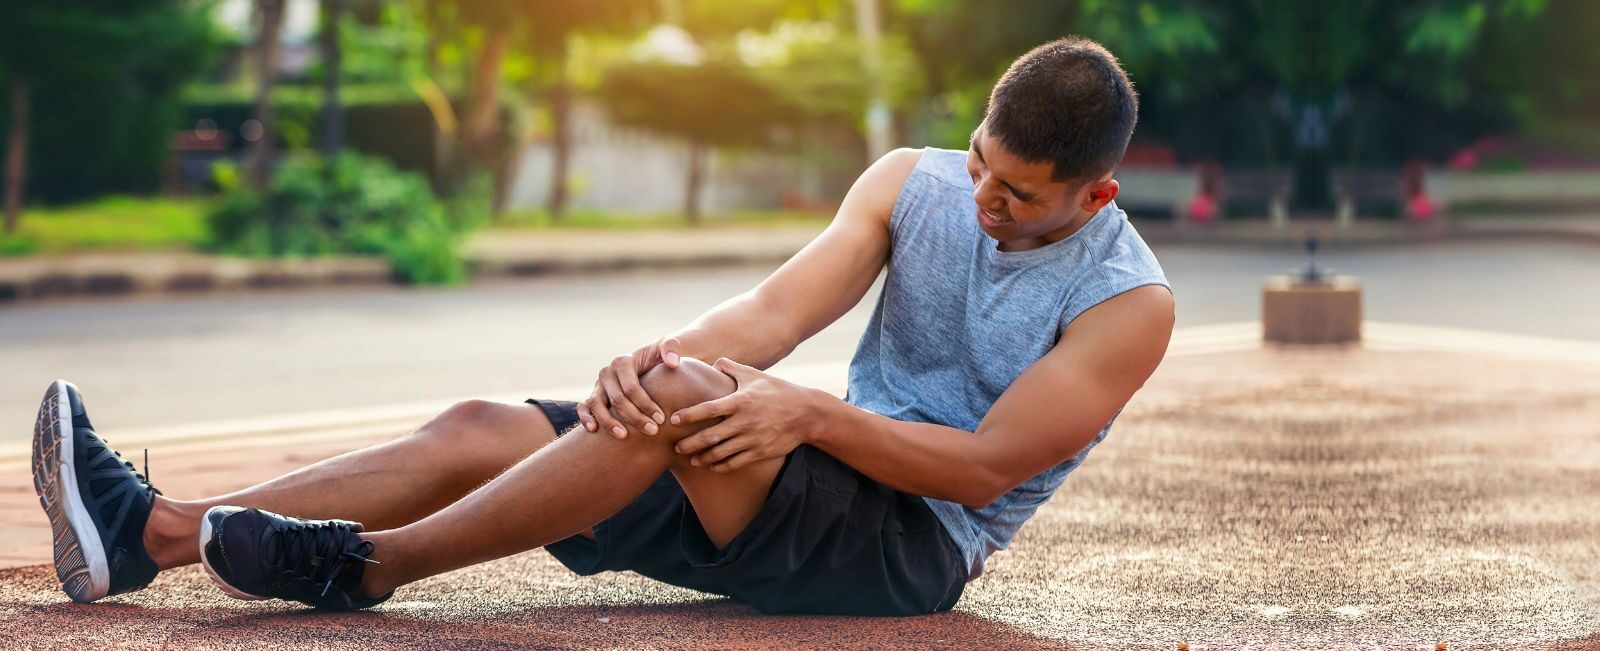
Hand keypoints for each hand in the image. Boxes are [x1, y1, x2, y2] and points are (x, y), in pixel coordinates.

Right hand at [576, 337, 683, 438]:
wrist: (649, 360)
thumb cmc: (660, 356)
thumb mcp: (668, 347)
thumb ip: (672, 348)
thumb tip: (673, 362)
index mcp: (623, 362)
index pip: (632, 388)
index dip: (646, 404)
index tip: (661, 419)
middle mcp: (607, 373)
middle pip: (617, 400)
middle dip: (635, 417)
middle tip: (653, 431)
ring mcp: (598, 385)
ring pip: (597, 405)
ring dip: (609, 422)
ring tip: (624, 436)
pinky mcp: (594, 395)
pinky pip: (584, 407)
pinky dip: (585, 418)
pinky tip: (594, 430)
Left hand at [670, 358, 822, 471]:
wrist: (807, 413)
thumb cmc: (779, 391)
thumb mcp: (756, 375)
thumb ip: (732, 368)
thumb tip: (714, 363)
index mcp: (741, 401)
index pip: (708, 409)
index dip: (689, 415)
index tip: (673, 419)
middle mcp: (744, 422)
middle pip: (709, 436)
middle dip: (689, 443)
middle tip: (676, 446)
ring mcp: (752, 439)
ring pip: (720, 453)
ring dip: (702, 458)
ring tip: (691, 459)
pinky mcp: (760, 452)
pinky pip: (735, 462)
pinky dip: (720, 466)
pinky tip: (711, 465)